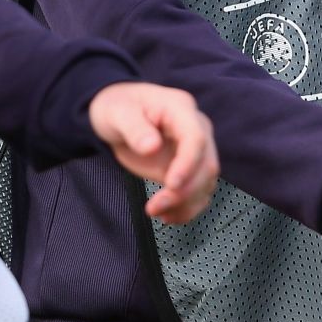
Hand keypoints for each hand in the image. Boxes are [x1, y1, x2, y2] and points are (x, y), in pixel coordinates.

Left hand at [86, 82, 218, 223]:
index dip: (188, 164)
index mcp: (180, 109)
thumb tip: (151, 147)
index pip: (196, 138)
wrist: (118, 113)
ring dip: (186, 203)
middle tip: (155, 206)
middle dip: (185, 191)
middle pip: (205, 164)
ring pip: (205, 182)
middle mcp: (196, 128)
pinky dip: (187, 207)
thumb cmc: (118, 106)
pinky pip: (198, 191)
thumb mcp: (116, 113)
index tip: (171, 185)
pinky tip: (167, 215)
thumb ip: (133, 128)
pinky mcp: (189, 167)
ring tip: (155, 212)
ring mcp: (195, 149)